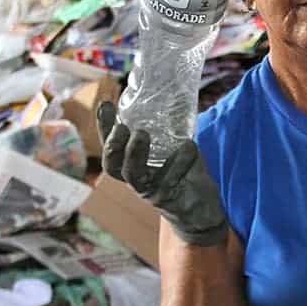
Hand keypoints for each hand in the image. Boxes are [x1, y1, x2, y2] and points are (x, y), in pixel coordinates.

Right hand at [96, 102, 228, 246]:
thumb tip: (174, 93)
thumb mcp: (175, 149)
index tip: (106, 104)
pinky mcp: (168, 199)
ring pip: (133, 175)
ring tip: (142, 134)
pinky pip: (170, 180)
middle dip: (113, 145)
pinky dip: (180, 161)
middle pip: (112, 165)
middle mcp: (136, 180)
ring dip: (135, 153)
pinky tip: (190, 146)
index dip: (104, 128)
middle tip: (122, 127)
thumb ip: (170, 130)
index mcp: (132, 166)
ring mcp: (150, 191)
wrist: (201, 211)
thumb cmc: (185, 176)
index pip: (111, 147)